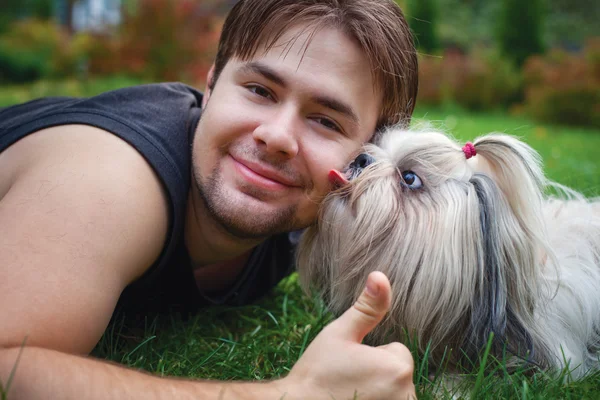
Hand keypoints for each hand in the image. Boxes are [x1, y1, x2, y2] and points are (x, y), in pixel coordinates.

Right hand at [282, 271, 415, 398]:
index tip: (350, 367)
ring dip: (377, 391)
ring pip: (394, 391)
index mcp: (398, 368)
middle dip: (377, 374)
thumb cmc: (317, 373)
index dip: (372, 355)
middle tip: (348, 381)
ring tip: (349, 394)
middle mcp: (407, 396)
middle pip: (397, 373)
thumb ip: (367, 307)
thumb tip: (380, 276)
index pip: (396, 351)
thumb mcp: (340, 334)